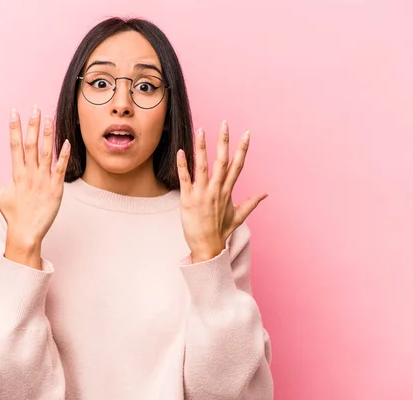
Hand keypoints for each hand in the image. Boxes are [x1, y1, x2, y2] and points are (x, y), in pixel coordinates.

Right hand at [0, 105, 70, 248]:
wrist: (26, 233)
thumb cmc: (13, 215)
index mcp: (16, 174)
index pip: (15, 145)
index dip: (15, 128)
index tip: (14, 112)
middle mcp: (29, 174)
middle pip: (30, 145)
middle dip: (32, 125)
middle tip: (34, 108)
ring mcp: (43, 180)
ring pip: (45, 153)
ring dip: (47, 135)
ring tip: (49, 118)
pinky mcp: (55, 188)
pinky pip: (60, 168)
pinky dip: (63, 155)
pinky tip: (66, 141)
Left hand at [176, 120, 267, 262]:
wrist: (207, 248)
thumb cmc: (221, 232)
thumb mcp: (239, 216)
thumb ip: (252, 202)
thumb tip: (266, 193)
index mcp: (228, 191)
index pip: (237, 166)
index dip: (242, 149)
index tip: (247, 134)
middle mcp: (216, 190)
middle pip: (222, 161)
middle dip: (224, 141)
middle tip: (224, 123)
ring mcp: (202, 194)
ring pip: (203, 166)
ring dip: (202, 148)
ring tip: (201, 130)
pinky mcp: (188, 199)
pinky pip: (185, 179)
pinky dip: (183, 165)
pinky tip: (181, 151)